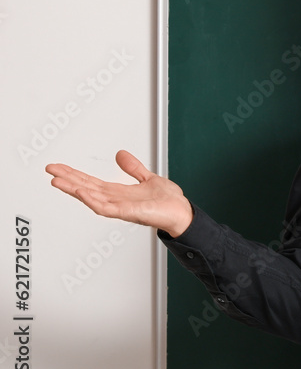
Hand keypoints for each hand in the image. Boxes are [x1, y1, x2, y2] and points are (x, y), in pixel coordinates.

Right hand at [45, 150, 192, 237]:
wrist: (182, 212)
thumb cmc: (168, 201)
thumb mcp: (148, 178)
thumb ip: (133, 168)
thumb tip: (120, 154)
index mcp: (119, 192)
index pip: (91, 182)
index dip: (75, 174)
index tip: (59, 167)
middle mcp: (116, 200)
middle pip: (86, 188)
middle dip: (68, 179)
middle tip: (50, 170)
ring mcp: (120, 208)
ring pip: (91, 198)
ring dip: (74, 189)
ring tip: (57, 180)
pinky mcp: (127, 213)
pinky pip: (105, 208)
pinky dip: (93, 200)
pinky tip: (82, 192)